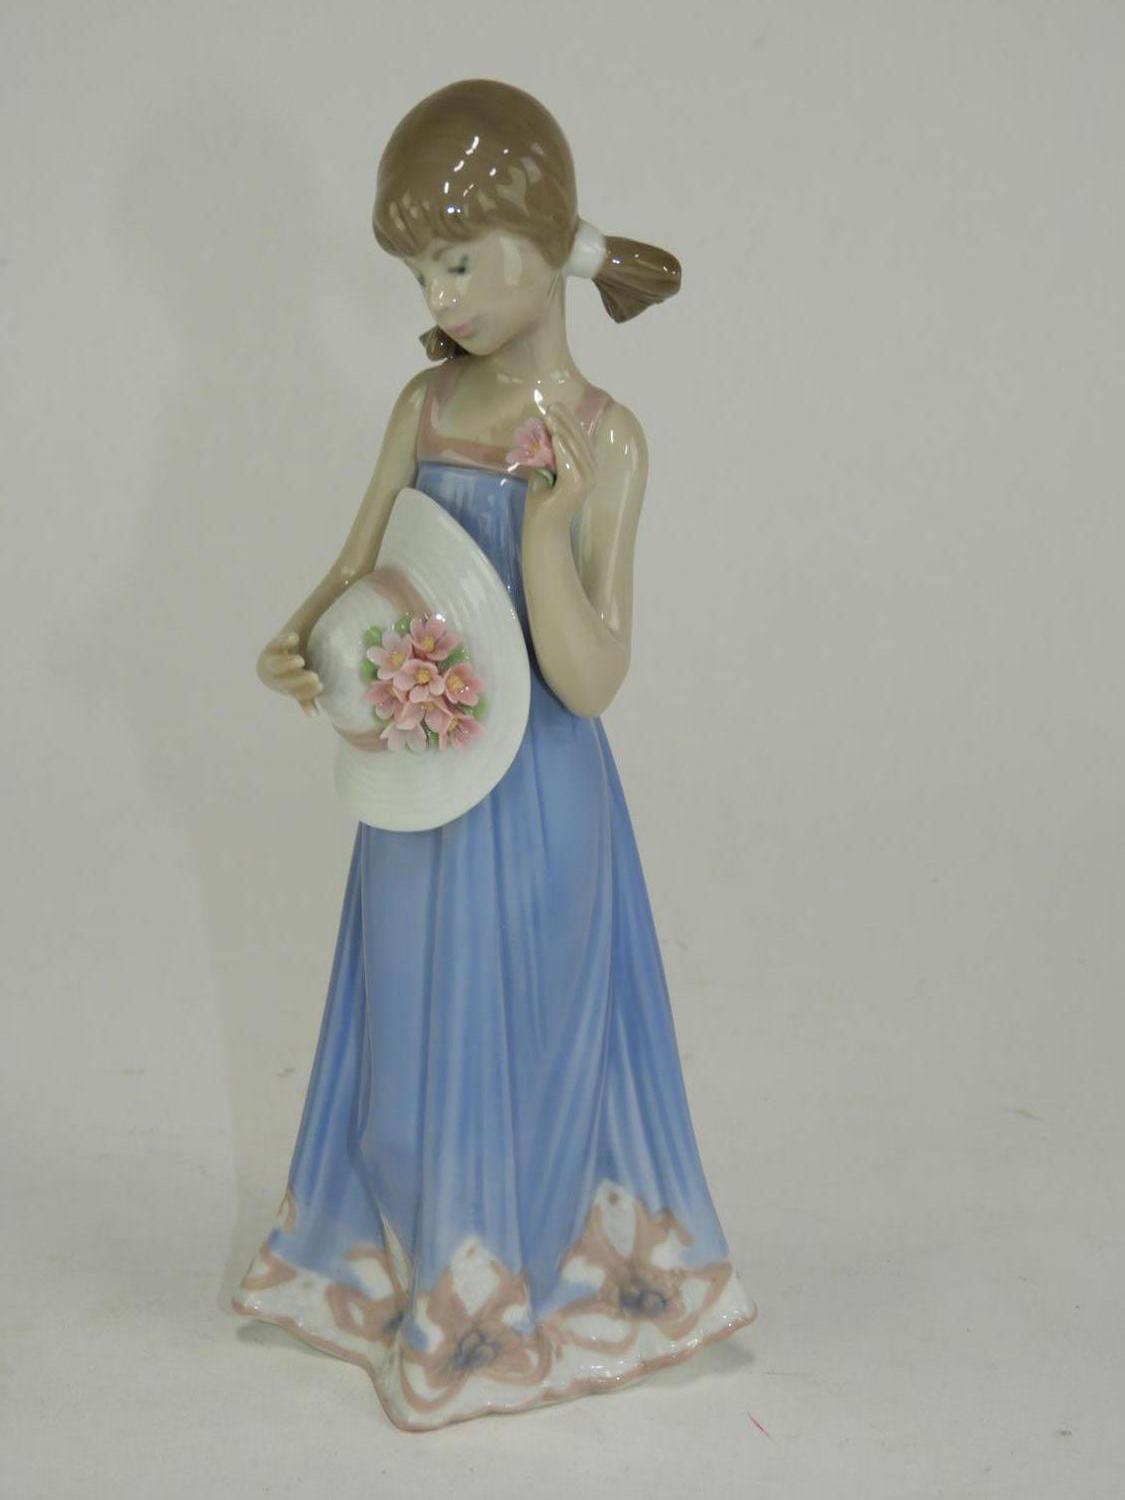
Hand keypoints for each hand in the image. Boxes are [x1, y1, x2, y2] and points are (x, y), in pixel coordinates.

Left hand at [257, 628, 321, 716]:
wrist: (272, 653)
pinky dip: (285, 641)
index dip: (307, 692)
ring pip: (276, 665)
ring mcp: (272, 660)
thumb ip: (305, 698)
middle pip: (284, 682)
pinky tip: (294, 639)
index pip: (295, 693)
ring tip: (301, 661)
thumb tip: (314, 716)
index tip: (321, 686)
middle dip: (299, 681)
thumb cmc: (289, 673)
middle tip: (315, 677)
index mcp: (283, 687)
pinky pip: (277, 644)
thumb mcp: (297, 686)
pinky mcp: (274, 645)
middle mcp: (275, 676)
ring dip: (287, 665)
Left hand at [526, 403, 596, 525]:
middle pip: (579, 440)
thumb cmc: (543, 501)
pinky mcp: (577, 487)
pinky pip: (569, 463)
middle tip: (552, 406)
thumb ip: (549, 454)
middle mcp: (592, 473)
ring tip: (550, 415)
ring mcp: (586, 480)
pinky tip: (555, 435)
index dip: (569, 421)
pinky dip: (562, 448)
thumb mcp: (546, 470)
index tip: (556, 406)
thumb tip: (546, 432)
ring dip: (562, 429)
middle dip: (565, 421)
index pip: (580, 439)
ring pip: (574, 449)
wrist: (543, 527)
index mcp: (587, 467)